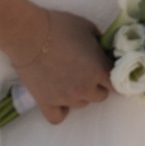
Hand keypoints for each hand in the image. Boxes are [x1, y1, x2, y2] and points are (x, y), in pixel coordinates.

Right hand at [10, 8, 112, 124]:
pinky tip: (59, 100)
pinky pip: (57, 117)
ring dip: (79, 94)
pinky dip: (60, 110)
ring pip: (81, 104)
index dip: (110, 74)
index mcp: (98, 70)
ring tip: (67, 78)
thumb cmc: (60, 27)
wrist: (28, 34)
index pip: (116, 82)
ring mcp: (65, 98)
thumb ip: (99, 44)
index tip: (103, 67)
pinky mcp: (46, 103)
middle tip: (84, 71)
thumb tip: (101, 51)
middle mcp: (85, 89)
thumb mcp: (88, 28)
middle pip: (100, 96)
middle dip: (96, 84)